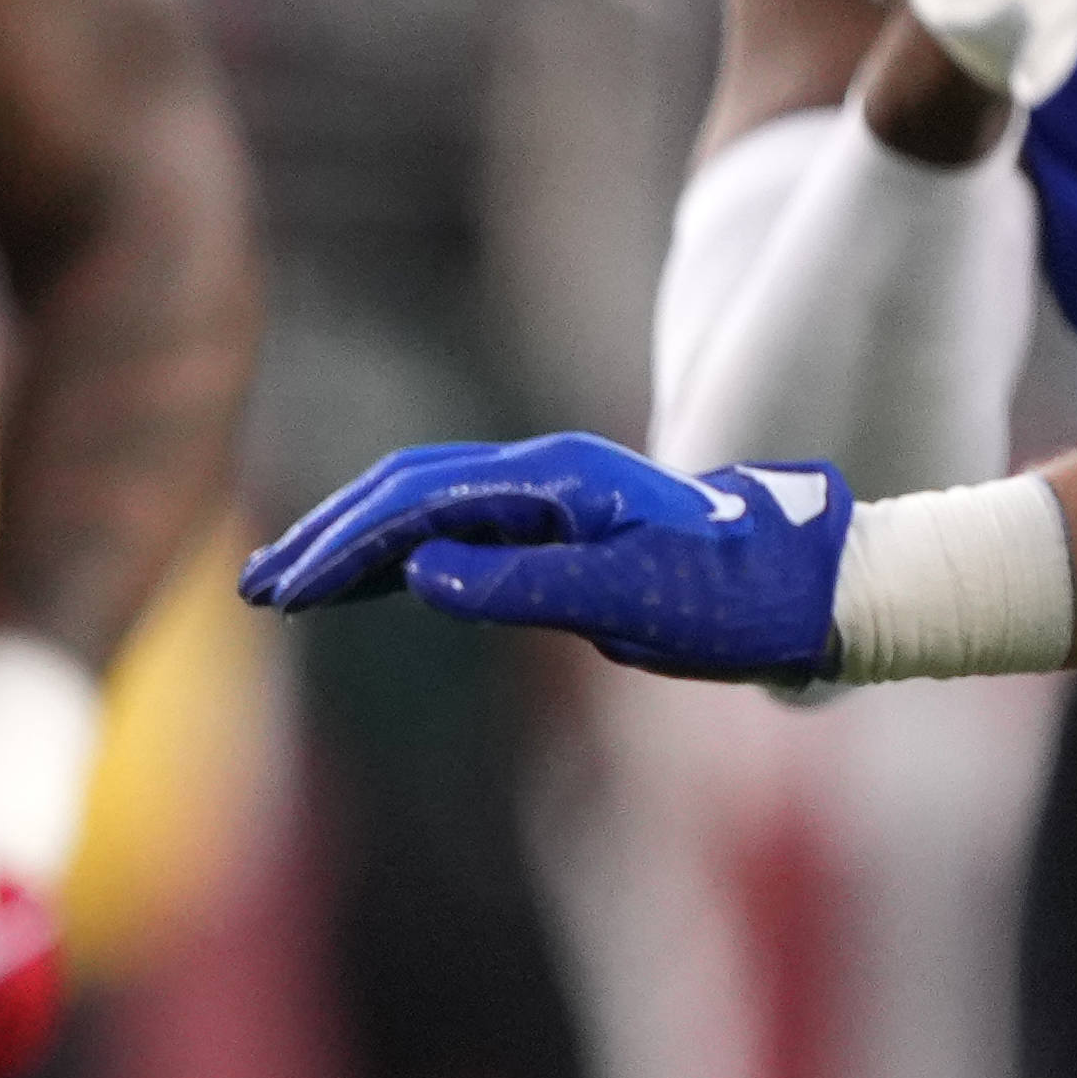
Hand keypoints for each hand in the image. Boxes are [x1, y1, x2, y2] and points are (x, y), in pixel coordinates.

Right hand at [241, 431, 850, 682]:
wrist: (820, 589)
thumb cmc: (737, 602)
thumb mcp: (633, 603)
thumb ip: (523, 584)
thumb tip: (418, 575)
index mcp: (554, 481)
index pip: (416, 503)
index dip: (340, 545)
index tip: (282, 590)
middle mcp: (545, 475)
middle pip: (402, 490)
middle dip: (323, 536)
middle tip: (256, 588)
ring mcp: (552, 497)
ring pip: (422, 506)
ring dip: (350, 543)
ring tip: (285, 588)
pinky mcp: (561, 527)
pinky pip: (457, 528)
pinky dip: (395, 553)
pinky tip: (365, 585)